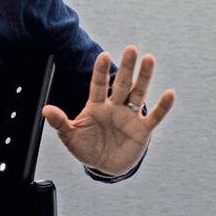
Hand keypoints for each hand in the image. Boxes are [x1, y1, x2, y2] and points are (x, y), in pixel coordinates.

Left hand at [41, 46, 175, 175]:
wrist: (104, 166)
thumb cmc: (86, 148)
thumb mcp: (70, 136)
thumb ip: (60, 123)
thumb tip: (45, 110)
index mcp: (96, 106)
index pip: (99, 85)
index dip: (101, 71)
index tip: (104, 55)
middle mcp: (115, 107)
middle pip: (122, 84)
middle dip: (126, 67)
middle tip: (131, 49)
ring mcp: (130, 117)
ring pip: (139, 94)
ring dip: (144, 78)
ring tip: (149, 59)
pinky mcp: (142, 130)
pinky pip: (155, 117)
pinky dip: (163, 106)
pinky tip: (170, 93)